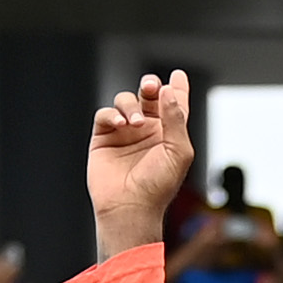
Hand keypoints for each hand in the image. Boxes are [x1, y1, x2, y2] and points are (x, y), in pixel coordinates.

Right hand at [89, 72, 195, 255]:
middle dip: (150, 86)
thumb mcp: (178, 152)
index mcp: (168, 134)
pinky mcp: (103, 138)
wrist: (130, 207)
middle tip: (151, 86)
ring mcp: (124, 133)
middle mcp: (146, 130)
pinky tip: (120, 125)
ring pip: (125, 101)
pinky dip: (112, 115)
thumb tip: (167, 91)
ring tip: (135, 122)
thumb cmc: (158, 186)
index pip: (173, 104)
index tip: (177, 75)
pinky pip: (105, 115)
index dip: (176, 88)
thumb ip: (176, 119)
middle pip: (148, 95)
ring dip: (130, 105)